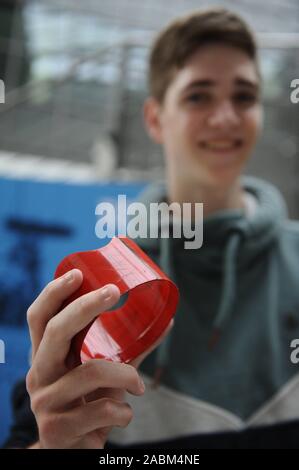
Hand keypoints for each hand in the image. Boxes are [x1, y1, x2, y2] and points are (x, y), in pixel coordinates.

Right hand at [26, 269, 171, 448]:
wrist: (75, 450)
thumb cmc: (90, 403)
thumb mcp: (106, 373)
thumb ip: (130, 348)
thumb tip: (166, 321)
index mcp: (47, 355)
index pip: (40, 317)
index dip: (54, 293)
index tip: (77, 274)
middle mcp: (39, 373)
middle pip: (55, 331)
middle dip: (86, 306)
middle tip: (113, 292)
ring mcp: (44, 401)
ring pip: (90, 372)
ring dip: (125, 376)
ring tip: (137, 386)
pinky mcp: (56, 428)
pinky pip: (100, 409)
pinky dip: (123, 412)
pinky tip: (124, 415)